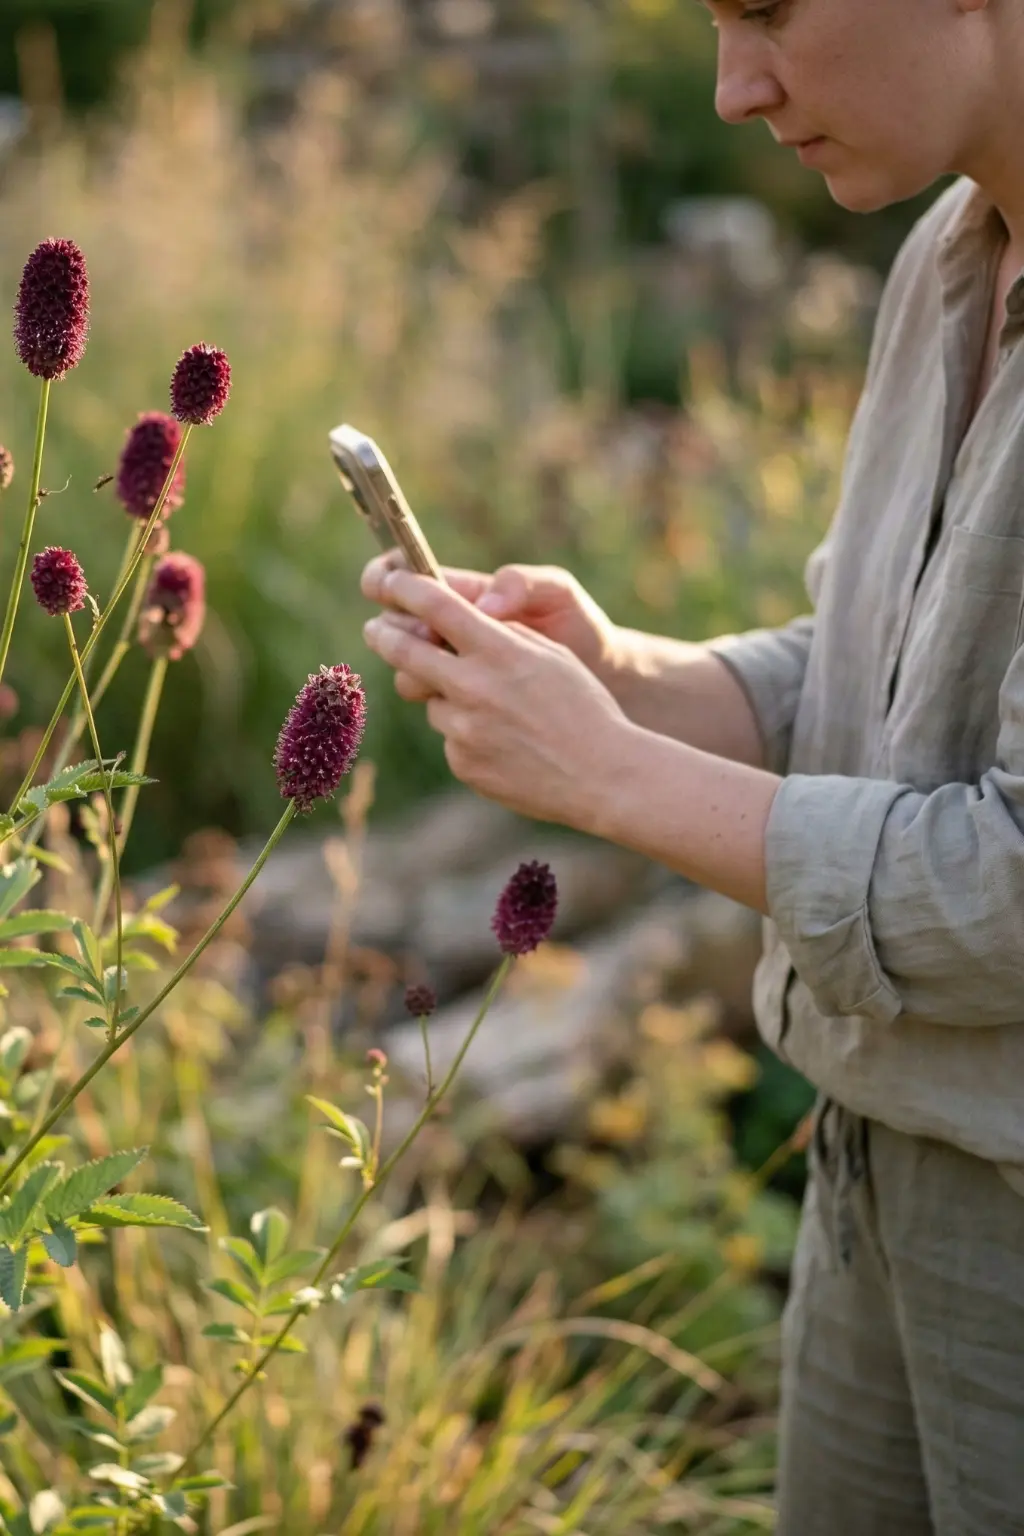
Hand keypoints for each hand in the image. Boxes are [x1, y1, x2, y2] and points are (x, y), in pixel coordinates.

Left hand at [361, 567, 631, 829]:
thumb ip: (502, 636)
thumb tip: (461, 621)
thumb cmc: (584, 707)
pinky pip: (452, 739)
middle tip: (375, 629)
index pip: (436, 606)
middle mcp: (474, 687)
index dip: (404, 589)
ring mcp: (464, 730)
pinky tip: (507, 744)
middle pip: (405, 650)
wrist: (602, 776)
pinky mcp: (462, 763)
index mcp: (500, 651)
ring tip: (495, 712)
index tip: (390, 584)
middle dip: (384, 635)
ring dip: (448, 698)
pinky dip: (469, 736)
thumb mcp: (550, 655)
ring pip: (432, 701)